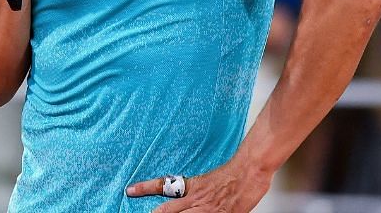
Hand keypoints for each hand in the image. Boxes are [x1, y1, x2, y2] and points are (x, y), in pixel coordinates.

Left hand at [125, 160, 271, 212]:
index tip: (130, 190)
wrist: (249, 172)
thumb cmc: (232, 174)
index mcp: (191, 187)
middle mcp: (196, 200)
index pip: (162, 185)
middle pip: (167, 211)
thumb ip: (195, 190)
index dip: (144, 188)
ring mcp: (207, 211)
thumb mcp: (207, 180)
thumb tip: (185, 196)